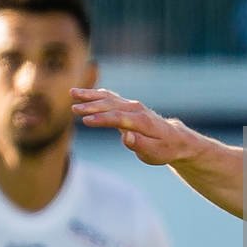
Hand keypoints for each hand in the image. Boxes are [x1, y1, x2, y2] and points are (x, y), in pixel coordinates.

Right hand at [72, 88, 200, 165]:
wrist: (174, 138)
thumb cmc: (163, 149)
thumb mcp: (155, 153)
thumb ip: (140, 144)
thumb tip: (126, 136)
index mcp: (143, 121)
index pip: (119, 118)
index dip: (102, 119)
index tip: (86, 120)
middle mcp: (136, 109)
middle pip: (111, 105)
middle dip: (92, 106)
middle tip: (74, 108)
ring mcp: (131, 105)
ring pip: (108, 97)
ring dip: (90, 95)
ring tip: (72, 92)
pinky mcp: (127, 105)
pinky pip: (109, 97)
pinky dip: (95, 94)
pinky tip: (81, 93)